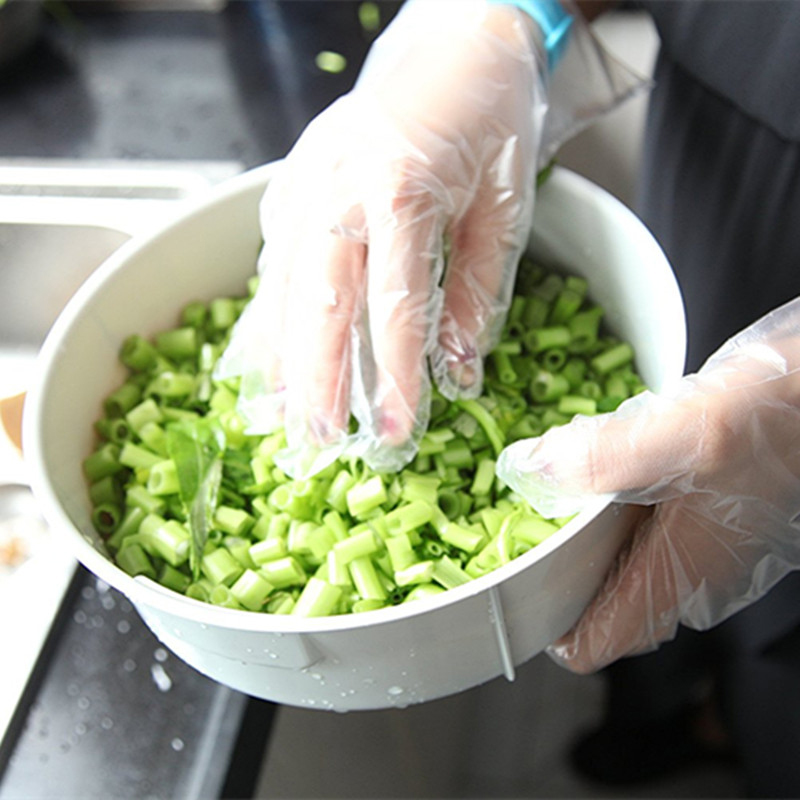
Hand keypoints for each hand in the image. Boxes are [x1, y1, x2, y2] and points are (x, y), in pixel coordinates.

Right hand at [218, 0, 546, 475]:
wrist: (453, 40)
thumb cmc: (489, 116)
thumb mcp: (505, 203)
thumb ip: (477, 288)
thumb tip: (460, 369)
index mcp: (401, 188)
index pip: (394, 305)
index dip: (394, 376)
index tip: (394, 432)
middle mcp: (339, 186)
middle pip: (319, 301)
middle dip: (318, 379)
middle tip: (319, 440)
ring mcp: (307, 180)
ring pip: (284, 283)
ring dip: (284, 353)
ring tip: (284, 412)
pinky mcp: (293, 180)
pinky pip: (276, 256)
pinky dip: (274, 310)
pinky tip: (274, 352)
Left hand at [497, 297, 799, 672]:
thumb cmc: (778, 418)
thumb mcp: (684, 432)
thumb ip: (603, 456)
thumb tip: (528, 468)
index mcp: (676, 576)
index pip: (594, 642)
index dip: (544, 624)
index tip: (503, 586)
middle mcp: (683, 572)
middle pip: (595, 603)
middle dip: (546, 572)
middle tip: (500, 529)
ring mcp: (693, 543)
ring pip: (612, 563)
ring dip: (569, 537)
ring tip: (525, 499)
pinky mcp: (699, 510)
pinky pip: (632, 526)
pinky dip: (598, 506)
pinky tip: (578, 465)